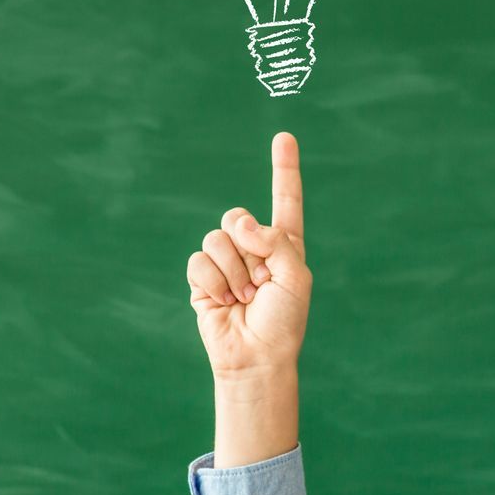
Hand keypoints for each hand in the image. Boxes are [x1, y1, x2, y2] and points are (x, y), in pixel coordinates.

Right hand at [188, 131, 311, 377]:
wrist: (257, 357)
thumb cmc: (284, 322)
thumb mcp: (295, 277)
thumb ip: (275, 241)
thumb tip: (240, 224)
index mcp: (285, 245)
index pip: (285, 200)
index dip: (284, 169)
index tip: (284, 137)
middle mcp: (255, 248)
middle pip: (238, 217)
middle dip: (248, 249)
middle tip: (261, 284)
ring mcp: (226, 262)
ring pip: (216, 239)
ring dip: (233, 272)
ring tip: (244, 298)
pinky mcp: (203, 279)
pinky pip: (199, 262)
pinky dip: (214, 283)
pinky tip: (224, 303)